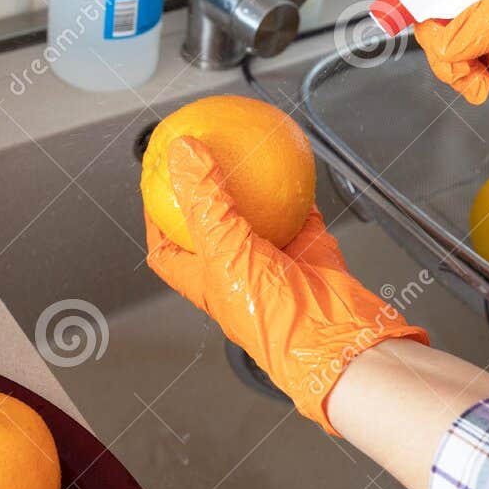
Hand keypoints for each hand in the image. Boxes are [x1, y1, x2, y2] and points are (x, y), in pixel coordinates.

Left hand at [145, 137, 427, 433]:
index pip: (167, 250)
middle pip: (213, 229)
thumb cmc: (271, 313)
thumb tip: (182, 152)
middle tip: (203, 160)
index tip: (153, 186)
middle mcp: (237, 271)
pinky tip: (295, 167)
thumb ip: (204, 199)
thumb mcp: (225, 250)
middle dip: (207, 199)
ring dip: (253, 191)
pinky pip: (303, 216)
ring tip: (244, 153)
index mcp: (205, 281)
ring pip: (259, 219)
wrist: (334, 337)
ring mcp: (276, 263)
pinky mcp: (311, 253)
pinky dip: (299, 194)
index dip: (155, 220)